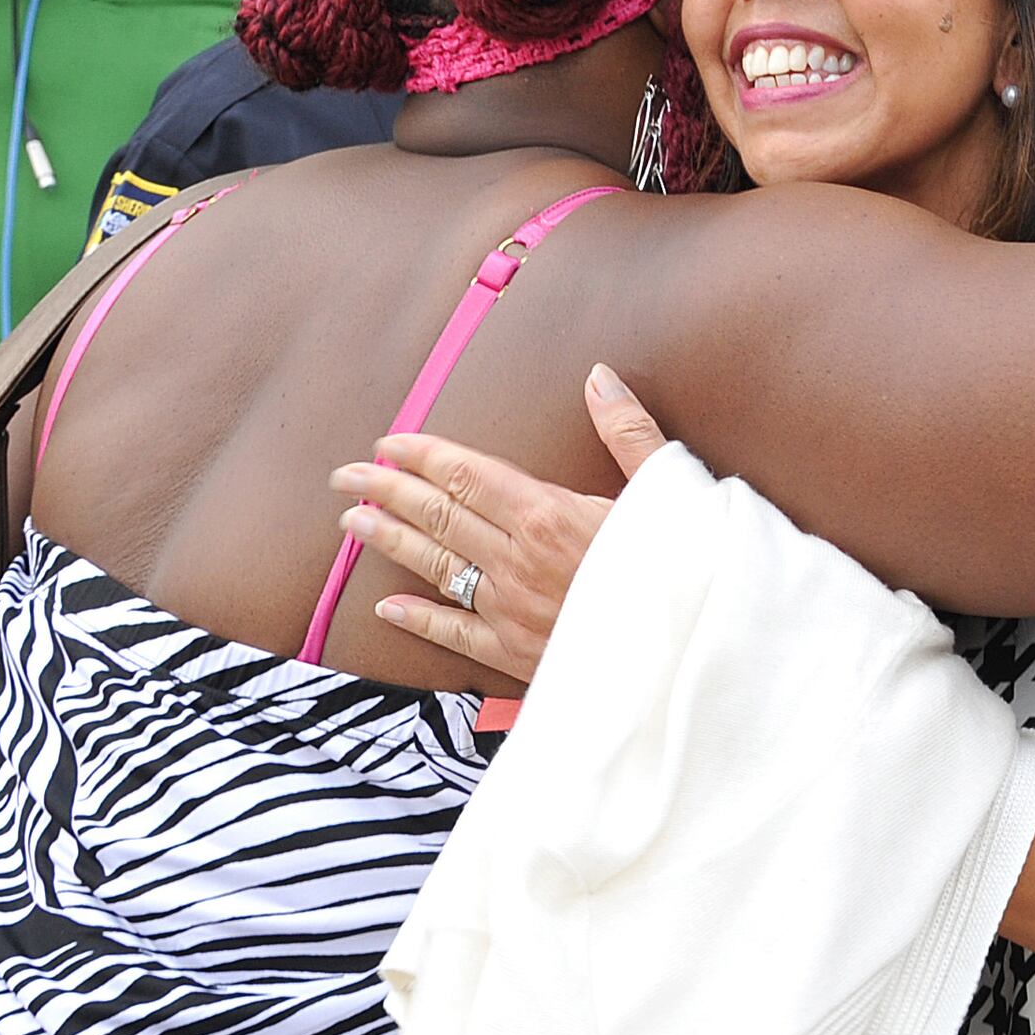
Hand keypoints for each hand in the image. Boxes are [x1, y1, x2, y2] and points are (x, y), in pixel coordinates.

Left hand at [328, 363, 670, 682]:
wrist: (688, 658)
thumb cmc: (685, 572)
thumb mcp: (668, 491)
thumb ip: (628, 432)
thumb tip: (599, 377)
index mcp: (548, 515)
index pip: (467, 475)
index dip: (423, 456)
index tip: (389, 444)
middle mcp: (517, 561)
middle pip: (438, 516)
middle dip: (387, 492)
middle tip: (347, 477)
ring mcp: (511, 610)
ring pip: (436, 567)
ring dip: (390, 543)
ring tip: (352, 524)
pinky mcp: (516, 654)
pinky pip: (454, 632)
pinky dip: (417, 618)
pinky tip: (388, 607)